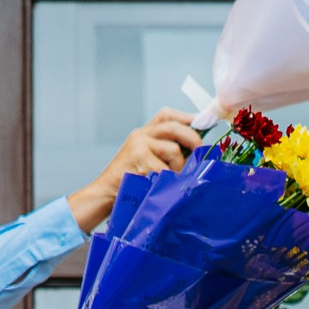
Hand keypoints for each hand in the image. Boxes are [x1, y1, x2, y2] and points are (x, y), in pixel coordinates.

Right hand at [67, 109, 200, 231]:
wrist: (106, 193)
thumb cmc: (130, 182)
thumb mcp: (147, 161)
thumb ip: (167, 152)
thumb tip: (197, 151)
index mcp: (144, 133)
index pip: (166, 115)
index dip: (186, 118)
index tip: (202, 125)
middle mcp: (141, 135)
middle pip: (173, 127)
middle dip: (192, 138)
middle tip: (200, 151)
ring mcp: (139, 145)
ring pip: (173, 149)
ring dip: (178, 166)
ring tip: (170, 178)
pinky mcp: (139, 158)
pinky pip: (165, 168)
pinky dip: (168, 178)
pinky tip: (159, 185)